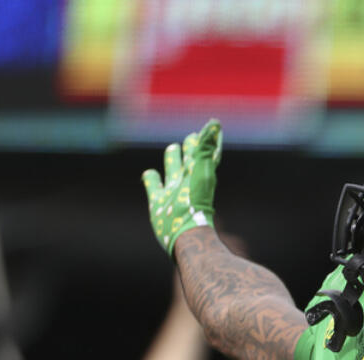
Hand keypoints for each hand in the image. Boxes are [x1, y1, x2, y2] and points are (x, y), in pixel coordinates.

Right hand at [142, 119, 221, 256]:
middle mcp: (186, 179)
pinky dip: (151, 178)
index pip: (204, 150)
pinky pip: (153, 185)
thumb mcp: (202, 169)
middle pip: (188, 158)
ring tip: (171, 149)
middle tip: (191, 137)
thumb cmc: (196, 201)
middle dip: (189, 147)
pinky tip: (149, 174)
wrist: (186, 231)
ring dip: (172, 160)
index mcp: (198, 171)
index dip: (207, 140)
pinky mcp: (157, 201)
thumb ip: (206, 146)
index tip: (211, 127)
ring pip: (171, 169)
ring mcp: (172, 190)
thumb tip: (215, 123)